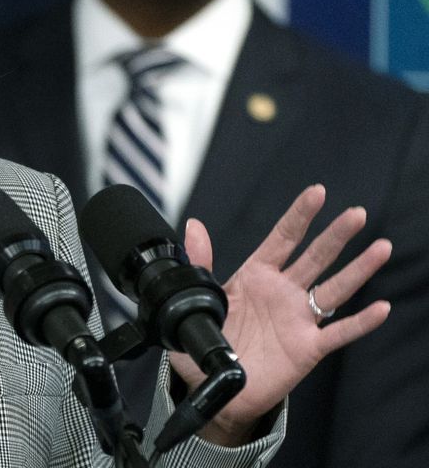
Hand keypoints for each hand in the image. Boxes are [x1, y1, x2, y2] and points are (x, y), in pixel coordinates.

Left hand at [170, 184, 390, 445]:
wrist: (214, 382)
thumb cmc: (209, 339)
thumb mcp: (201, 297)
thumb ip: (201, 262)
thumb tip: (193, 226)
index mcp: (257, 275)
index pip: (283, 238)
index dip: (299, 215)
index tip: (317, 192)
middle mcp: (283, 292)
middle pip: (315, 257)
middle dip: (336, 234)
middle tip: (357, 213)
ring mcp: (298, 318)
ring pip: (334, 289)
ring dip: (359, 270)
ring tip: (381, 248)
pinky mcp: (307, 347)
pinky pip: (339, 332)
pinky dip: (361, 322)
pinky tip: (381, 308)